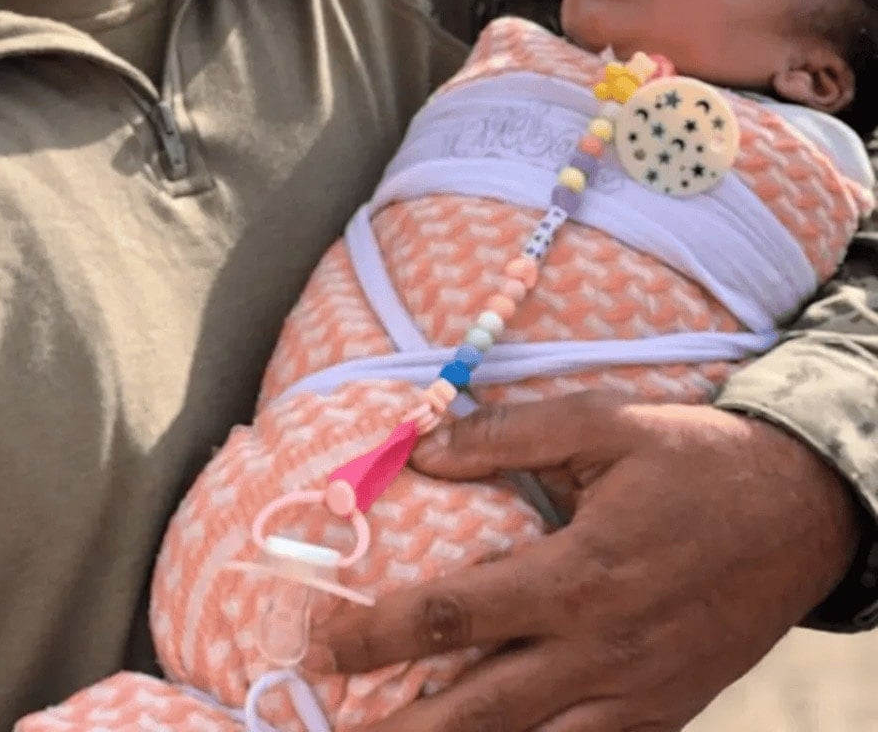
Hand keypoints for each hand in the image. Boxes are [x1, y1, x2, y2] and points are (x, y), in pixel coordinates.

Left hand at [314, 394, 860, 731]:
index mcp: (578, 575)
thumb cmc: (694, 459)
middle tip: (333, 728)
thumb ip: (507, 434)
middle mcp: (601, 651)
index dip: (380, 632)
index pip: (455, 615)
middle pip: (481, 712)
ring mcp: (635, 697)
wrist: (800, 513)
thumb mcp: (603, 423)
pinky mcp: (663, 717)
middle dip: (401, 728)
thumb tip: (421, 445)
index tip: (324, 641)